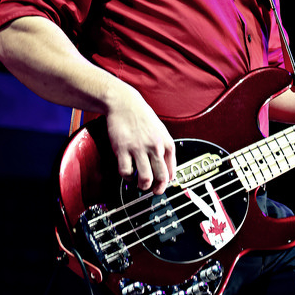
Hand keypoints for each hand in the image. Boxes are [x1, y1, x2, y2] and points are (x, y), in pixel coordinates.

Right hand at [104, 80, 175, 194]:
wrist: (124, 103)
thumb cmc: (142, 117)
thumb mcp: (161, 131)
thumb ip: (165, 149)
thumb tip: (168, 171)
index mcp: (167, 143)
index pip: (172, 172)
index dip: (166, 182)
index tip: (161, 185)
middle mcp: (155, 147)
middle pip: (161, 178)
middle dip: (157, 190)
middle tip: (152, 191)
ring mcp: (139, 149)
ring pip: (145, 179)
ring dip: (142, 186)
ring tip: (140, 183)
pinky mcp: (123, 149)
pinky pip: (126, 172)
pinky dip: (127, 177)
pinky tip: (127, 173)